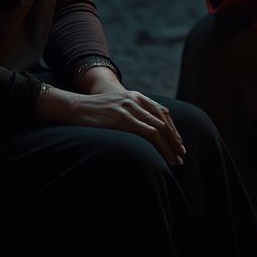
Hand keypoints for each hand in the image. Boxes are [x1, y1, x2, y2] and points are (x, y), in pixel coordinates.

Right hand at [39, 85, 186, 166]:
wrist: (74, 107)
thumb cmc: (92, 112)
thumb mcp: (115, 107)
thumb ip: (128, 113)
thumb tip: (140, 130)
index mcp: (135, 96)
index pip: (162, 113)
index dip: (172, 129)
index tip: (178, 143)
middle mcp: (136, 99)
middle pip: (164, 120)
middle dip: (174, 139)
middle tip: (182, 154)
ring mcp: (130, 108)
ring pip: (159, 128)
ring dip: (170, 146)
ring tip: (176, 160)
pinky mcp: (124, 119)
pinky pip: (149, 133)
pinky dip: (161, 146)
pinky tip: (164, 157)